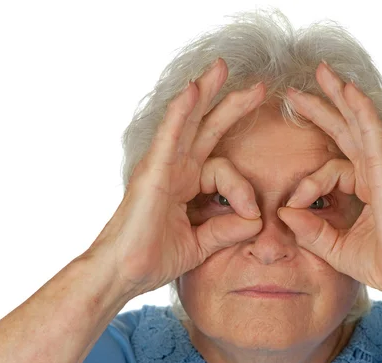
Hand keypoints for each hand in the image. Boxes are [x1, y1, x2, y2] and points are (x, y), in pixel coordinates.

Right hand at [83, 58, 264, 294]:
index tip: (252, 214)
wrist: (123, 274)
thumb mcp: (200, 243)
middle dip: (230, 104)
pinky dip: (181, 113)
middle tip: (258, 85)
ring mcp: (162, 167)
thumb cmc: (153, 259)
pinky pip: (170, 136)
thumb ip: (227, 230)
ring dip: (205, 92)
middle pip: (207, 128)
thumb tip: (255, 220)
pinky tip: (193, 90)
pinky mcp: (152, 171)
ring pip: (187, 121)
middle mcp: (175, 169)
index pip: (225, 170)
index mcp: (186, 184)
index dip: (245, 190)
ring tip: (221, 68)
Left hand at [278, 61, 381, 294]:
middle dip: (323, 107)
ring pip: (358, 122)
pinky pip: (372, 133)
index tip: (290, 205)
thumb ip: (310, 230)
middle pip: (345, 130)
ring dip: (340, 95)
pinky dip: (361, 110)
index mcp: (366, 186)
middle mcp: (376, 171)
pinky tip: (349, 90)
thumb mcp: (335, 246)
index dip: (306, 184)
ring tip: (321, 73)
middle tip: (296, 90)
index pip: (330, 166)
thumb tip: (283, 213)